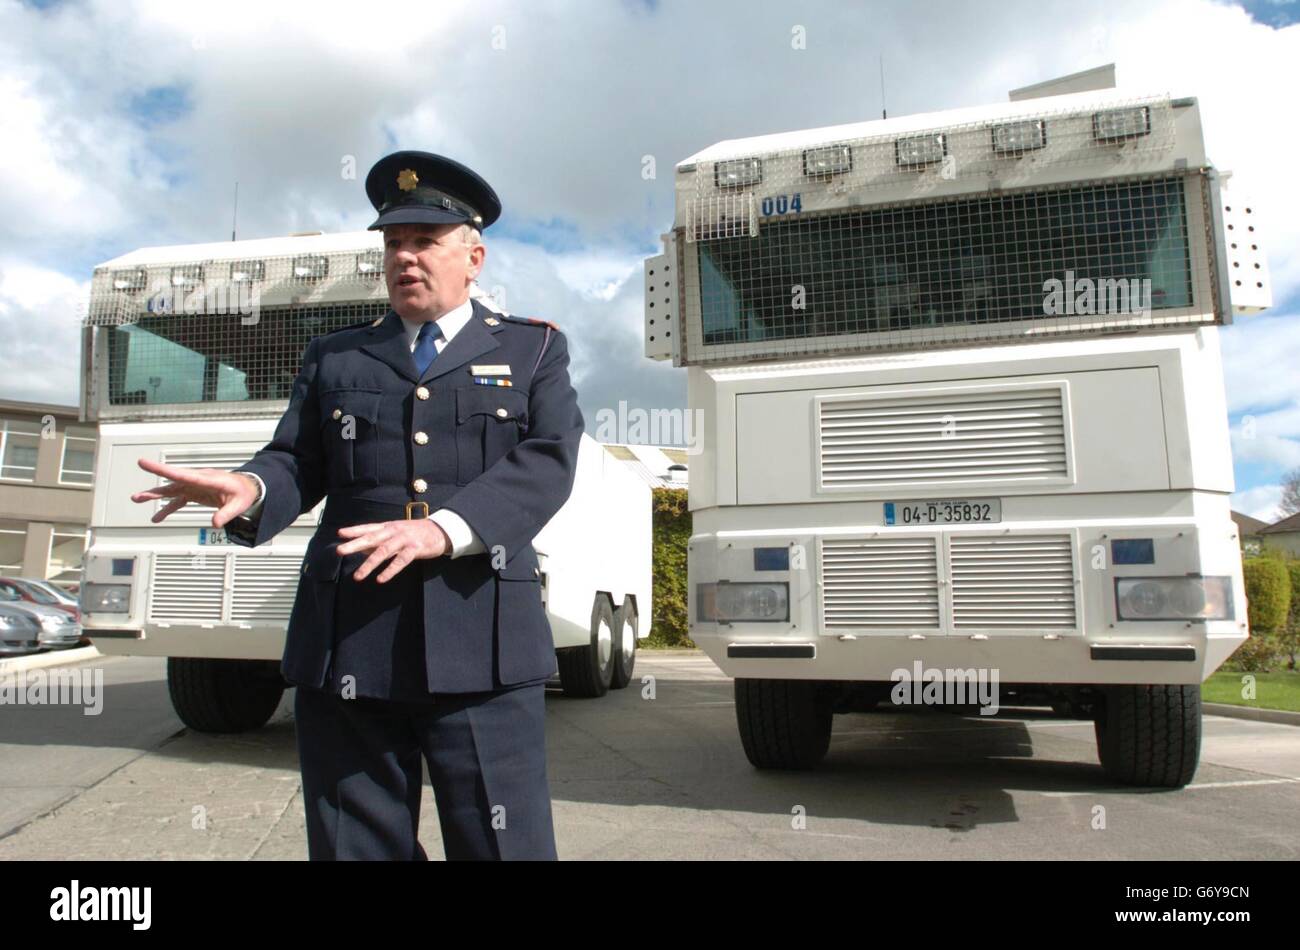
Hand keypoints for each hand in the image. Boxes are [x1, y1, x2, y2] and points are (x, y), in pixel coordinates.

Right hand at [131, 458, 259, 527]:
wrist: (248, 487)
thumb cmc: (244, 492)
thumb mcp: (239, 504)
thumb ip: (227, 514)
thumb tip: (215, 524)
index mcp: (207, 479)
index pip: (182, 474)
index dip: (162, 470)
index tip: (145, 463)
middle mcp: (197, 480)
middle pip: (172, 482)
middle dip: (154, 487)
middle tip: (137, 493)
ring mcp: (194, 486)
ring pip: (171, 490)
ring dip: (155, 495)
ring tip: (137, 499)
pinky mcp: (194, 493)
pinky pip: (177, 500)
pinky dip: (167, 508)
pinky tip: (157, 517)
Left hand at [336, 519, 450, 582]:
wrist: (441, 531)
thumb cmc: (415, 533)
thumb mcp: (396, 533)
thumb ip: (380, 540)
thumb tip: (361, 547)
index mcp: (388, 527)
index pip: (368, 528)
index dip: (354, 530)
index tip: (340, 534)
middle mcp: (394, 531)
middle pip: (372, 538)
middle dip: (355, 545)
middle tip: (340, 551)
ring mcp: (404, 540)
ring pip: (384, 551)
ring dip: (369, 564)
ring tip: (358, 576)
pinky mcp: (415, 549)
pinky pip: (400, 561)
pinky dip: (390, 570)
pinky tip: (380, 579)